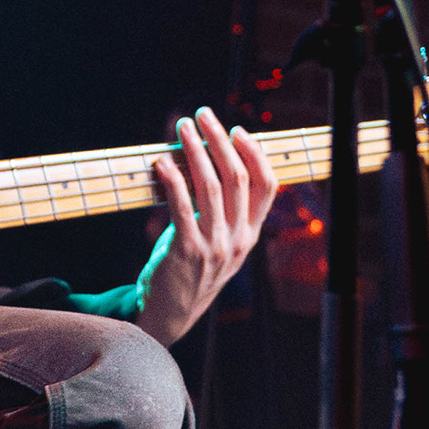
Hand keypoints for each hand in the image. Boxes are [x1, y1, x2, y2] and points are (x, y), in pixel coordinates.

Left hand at [136, 106, 277, 344]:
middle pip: (238, 178)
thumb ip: (224, 211)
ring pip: (211, 186)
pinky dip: (173, 180)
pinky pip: (181, 207)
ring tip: (181, 128)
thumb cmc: (193, 269)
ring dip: (195, 151)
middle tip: (203, 115)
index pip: (267, 186)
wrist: (172, 313)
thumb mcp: (221, 242)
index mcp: (250, 234)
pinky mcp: (187, 251)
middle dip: (220, 141)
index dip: (255, 154)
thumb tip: (211, 162)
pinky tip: (162, 163)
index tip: (237, 130)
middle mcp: (239, 239)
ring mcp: (216, 246)